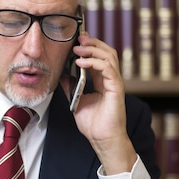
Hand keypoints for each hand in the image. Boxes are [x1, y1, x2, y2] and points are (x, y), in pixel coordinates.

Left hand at [69, 33, 136, 174]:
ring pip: (109, 57)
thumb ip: (70, 87)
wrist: (102, 139)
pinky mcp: (116, 88)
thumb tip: (61, 75)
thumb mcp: (76, 101)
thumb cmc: (93, 124)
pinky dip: (94, 63)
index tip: (77, 41)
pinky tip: (81, 63)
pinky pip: (108, 69)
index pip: (99, 57)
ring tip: (78, 49)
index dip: (90, 47)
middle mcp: (111, 79)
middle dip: (93, 43)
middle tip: (79, 38)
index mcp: (103, 81)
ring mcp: (115, 83)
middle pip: (107, 52)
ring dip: (93, 50)